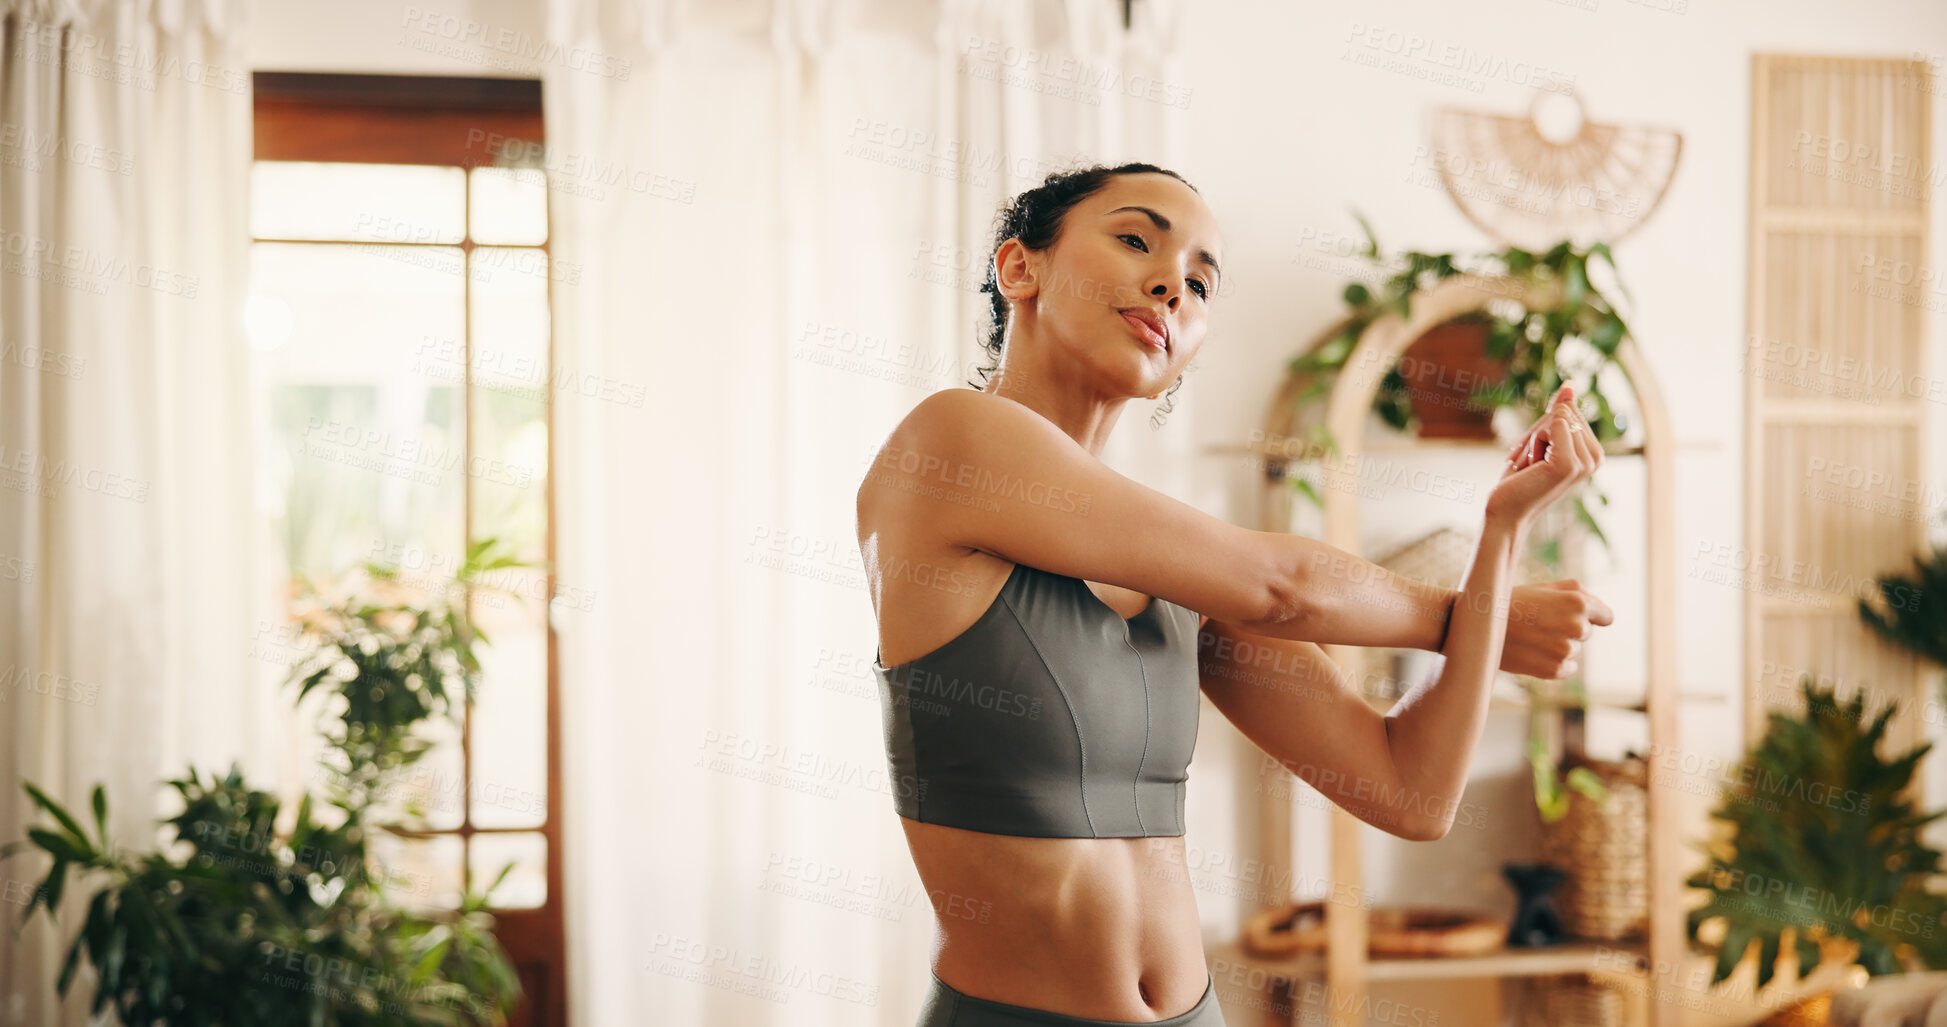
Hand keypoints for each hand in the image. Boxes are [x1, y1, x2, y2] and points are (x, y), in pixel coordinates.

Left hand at [1486, 383, 1602, 530]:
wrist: (1506, 510)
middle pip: (1564, 411)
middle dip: (1538, 431)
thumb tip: (1571, 385)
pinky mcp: (1569, 464)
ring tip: (1530, 465)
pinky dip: (1532, 441)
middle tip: (1530, 461)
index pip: (1568, 410)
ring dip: (1533, 438)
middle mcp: (1596, 458)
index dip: (1543, 427)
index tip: (1536, 454)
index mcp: (1594, 452)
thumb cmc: (1521, 478)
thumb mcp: (1541, 440)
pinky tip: (1530, 466)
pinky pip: (1553, 424)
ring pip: (1557, 417)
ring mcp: (1585, 462)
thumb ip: (1559, 414)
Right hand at [1500, 580, 1614, 678]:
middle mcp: (1576, 626)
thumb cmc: (1510, 602)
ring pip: (1574, 649)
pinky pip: (1568, 667)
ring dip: (1559, 645)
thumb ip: (1575, 591)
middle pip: (1586, 632)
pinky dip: (1555, 663)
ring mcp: (1565, 650)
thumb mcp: (1542, 587)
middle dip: (1569, 628)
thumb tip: (1596, 605)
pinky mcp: (1555, 670)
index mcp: (1577, 602)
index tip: (1580, 617)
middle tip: (1539, 623)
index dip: (1594, 616)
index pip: (1606, 616)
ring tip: (1531, 637)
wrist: (1477, 627)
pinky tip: (1534, 652)